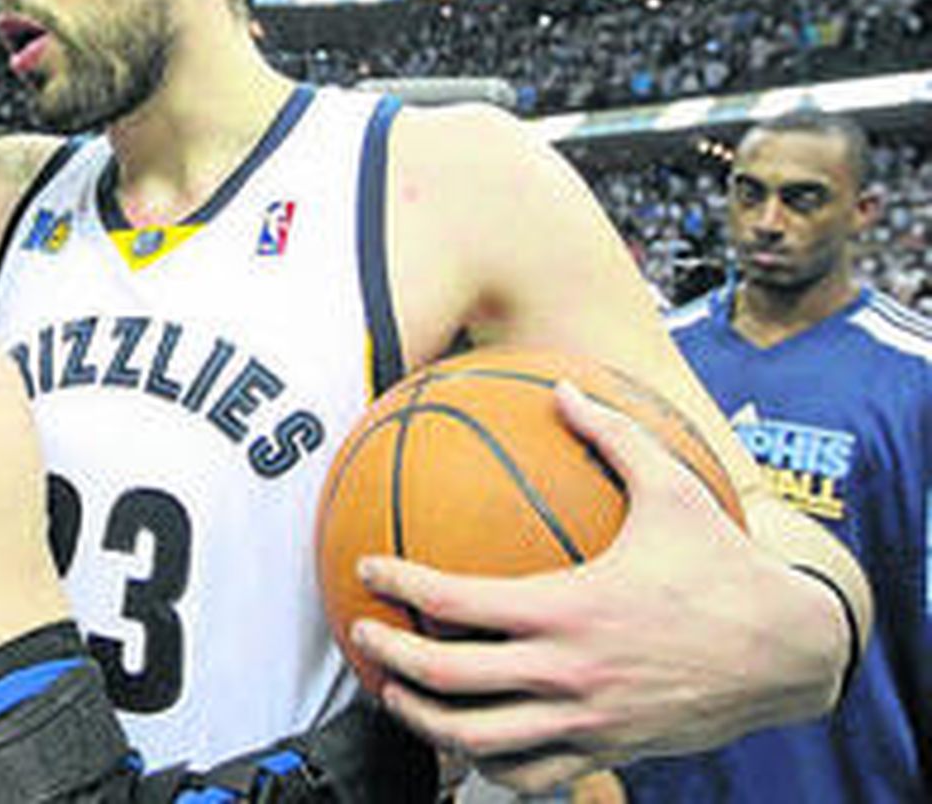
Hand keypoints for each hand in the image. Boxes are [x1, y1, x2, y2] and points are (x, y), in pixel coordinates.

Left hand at [348, 382, 846, 793]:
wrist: (792, 652)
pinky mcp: (609, 752)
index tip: (366, 570)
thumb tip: (565, 386)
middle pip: (448, 681)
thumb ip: (612, 435)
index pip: (456, 602)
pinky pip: (532, 774)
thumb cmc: (725, 566)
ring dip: (424, 721)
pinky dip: (488, 765)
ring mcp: (587, 721)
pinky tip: (466, 744)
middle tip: (360, 635)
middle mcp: (569, 672)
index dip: (399, 585)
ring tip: (394, 697)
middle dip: (389, 660)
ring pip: (479, 741)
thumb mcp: (673, 490)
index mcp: (570, 607)